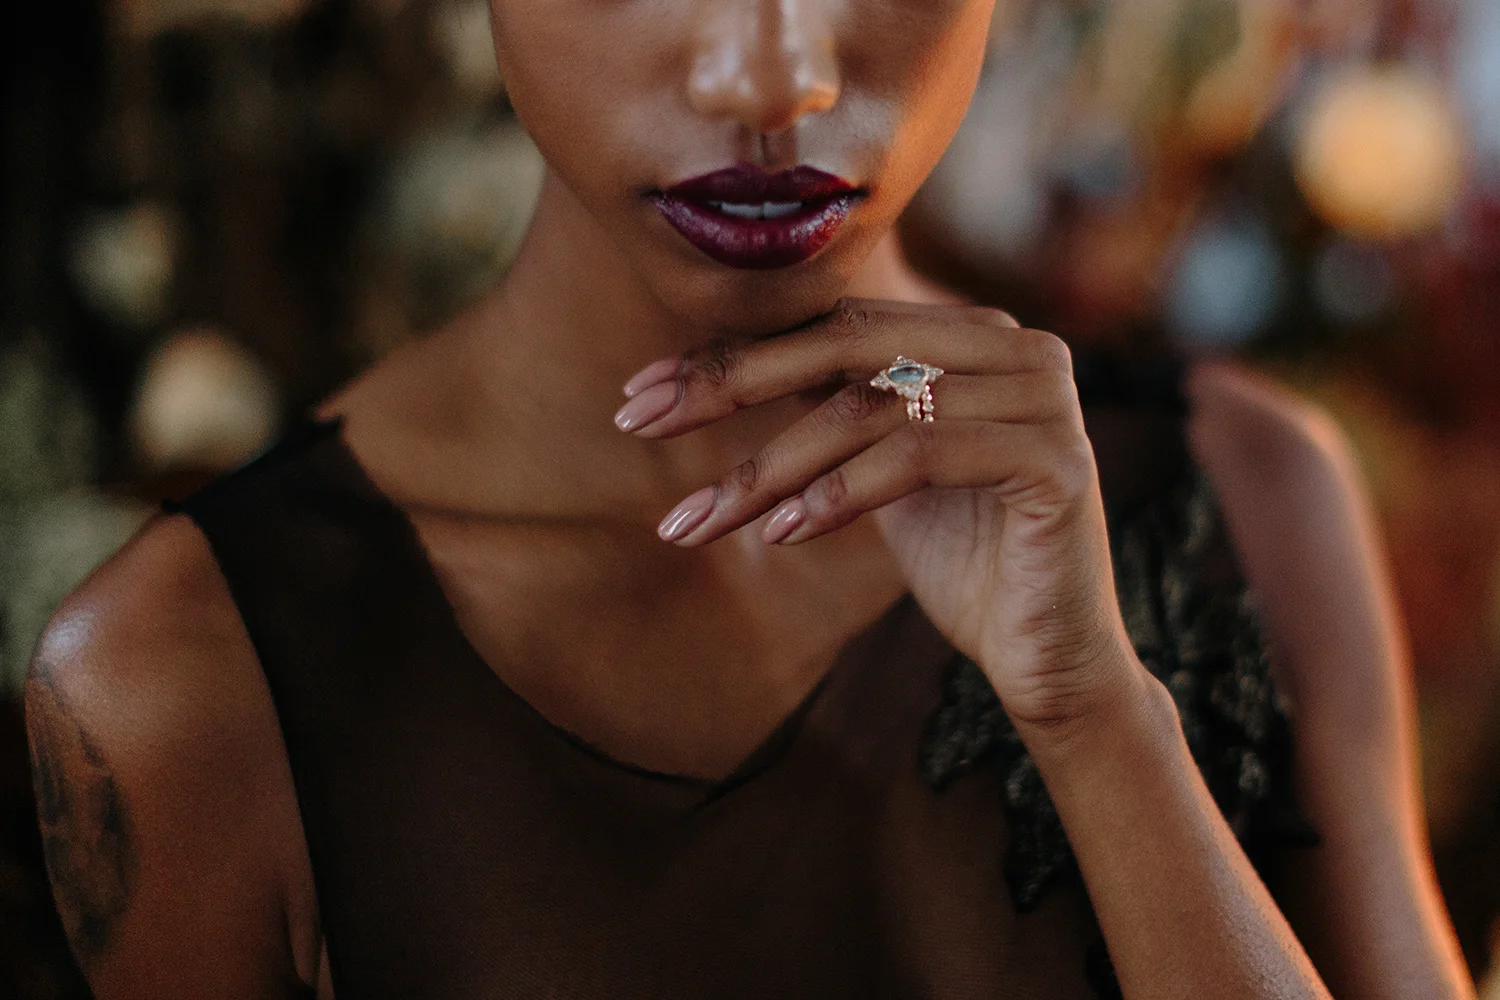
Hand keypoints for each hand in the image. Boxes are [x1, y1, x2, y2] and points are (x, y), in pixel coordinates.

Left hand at [615, 299, 1142, 731]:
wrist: (1049, 659)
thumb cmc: (962, 563)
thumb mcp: (879, 472)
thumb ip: (833, 411)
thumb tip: (714, 375)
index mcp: (972, 334)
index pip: (833, 325)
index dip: (732, 357)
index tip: (640, 396)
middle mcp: (1014, 347)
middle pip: (845, 345)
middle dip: (730, 384)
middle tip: (638, 423)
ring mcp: (1041, 396)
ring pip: (871, 407)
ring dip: (771, 466)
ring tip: (700, 521)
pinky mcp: (1053, 459)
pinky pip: (918, 454)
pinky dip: (841, 491)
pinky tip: (786, 532)